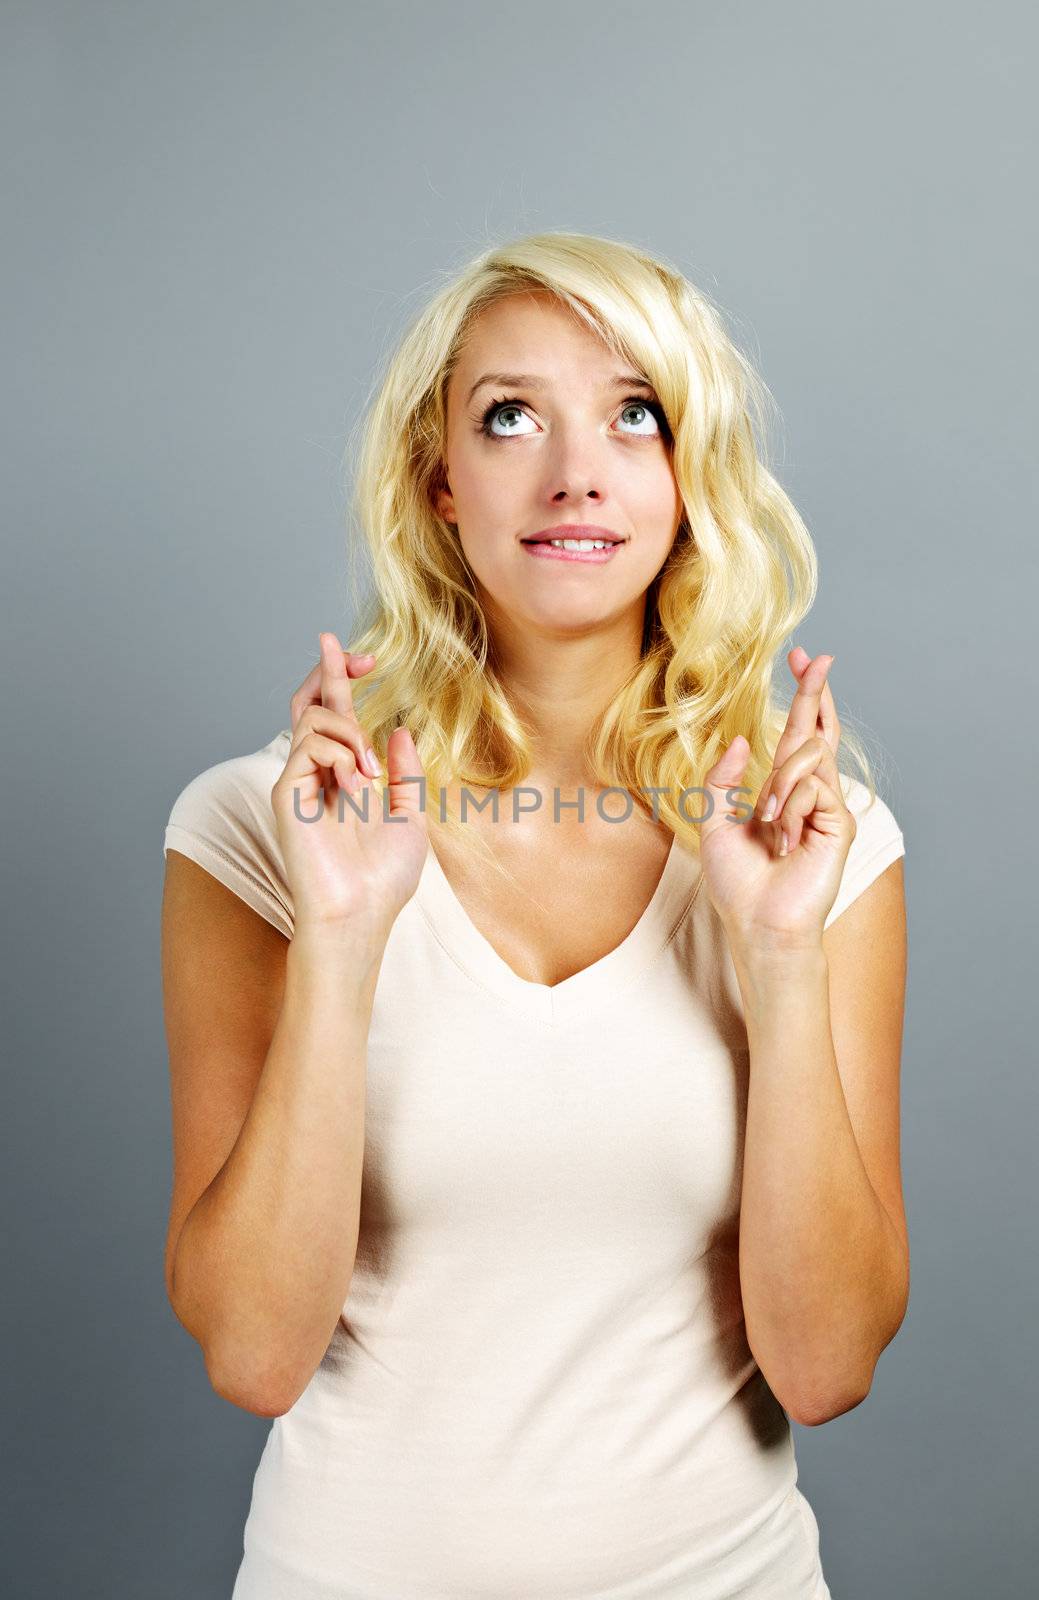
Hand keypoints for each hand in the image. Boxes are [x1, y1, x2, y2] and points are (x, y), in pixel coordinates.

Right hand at [271, 632, 427, 935]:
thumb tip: (400, 731)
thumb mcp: (410, 816)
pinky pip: (309, 744)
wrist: (361, 914)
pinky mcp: (286, 793)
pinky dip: (340, 755)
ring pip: (313, 718)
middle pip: (308, 704)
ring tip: (367, 772)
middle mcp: (315, 776)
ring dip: (350, 731)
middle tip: (343, 648)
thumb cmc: (383, 880)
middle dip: (328, 670)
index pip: (334, 718)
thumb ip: (405, 773)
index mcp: (343, 779)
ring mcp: (297, 783)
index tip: (362, 657)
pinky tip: (353, 786)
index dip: (340, 681)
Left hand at [694, 648, 855, 949]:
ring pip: (809, 756)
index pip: (799, 733)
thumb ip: (722, 781)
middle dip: (816, 691)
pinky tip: (783, 836)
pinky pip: (814, 788)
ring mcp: (828, 808)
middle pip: (818, 729)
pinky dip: (789, 806)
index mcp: (784, 790)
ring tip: (766, 821)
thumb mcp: (713, 822)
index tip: (802, 659)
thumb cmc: (738, 883)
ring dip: (779, 782)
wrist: (757, 922)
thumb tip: (742, 741)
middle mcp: (811, 794)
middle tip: (816, 658)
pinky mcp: (840, 824)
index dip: (804, 697)